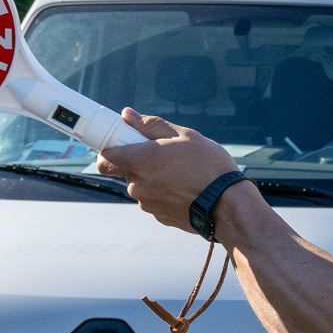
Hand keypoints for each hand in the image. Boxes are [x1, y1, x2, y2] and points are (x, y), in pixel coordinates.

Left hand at [96, 109, 237, 233]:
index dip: (111, 149)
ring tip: (184, 174)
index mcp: (139, 160)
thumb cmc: (209, 166)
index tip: (124, 143)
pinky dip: (166, 194)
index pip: (105, 157)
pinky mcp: (159, 216)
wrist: (228, 205)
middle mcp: (136, 184)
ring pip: (143, 186)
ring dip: (155, 179)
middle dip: (141, 163)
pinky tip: (187, 190)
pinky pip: (156, 200)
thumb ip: (151, 125)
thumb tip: (128, 115)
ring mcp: (147, 203)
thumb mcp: (185, 136)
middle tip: (166, 157)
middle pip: (127, 170)